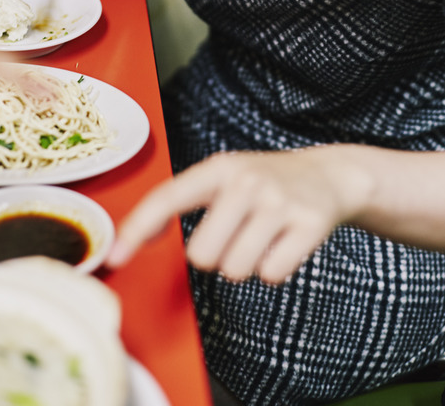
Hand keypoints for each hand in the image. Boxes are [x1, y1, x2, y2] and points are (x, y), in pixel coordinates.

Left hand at [107, 148, 372, 282]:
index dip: (137, 228)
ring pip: (236, 270)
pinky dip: (274, 269)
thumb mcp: (224, 177)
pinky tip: (284, 243)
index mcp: (218, 168)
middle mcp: (246, 181)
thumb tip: (130, 240)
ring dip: (245, 264)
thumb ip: (181, 203)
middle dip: (215, 256)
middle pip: (202, 255)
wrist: (328, 175)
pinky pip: (271, 275)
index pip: (167, 198)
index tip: (115, 256)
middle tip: (236, 233)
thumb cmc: (263, 184)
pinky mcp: (307, 225)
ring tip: (261, 236)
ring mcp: (279, 202)